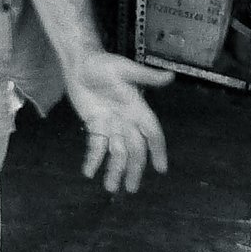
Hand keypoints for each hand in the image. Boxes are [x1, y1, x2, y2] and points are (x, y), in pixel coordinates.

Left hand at [66, 52, 171, 192]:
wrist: (80, 62)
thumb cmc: (104, 63)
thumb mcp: (124, 69)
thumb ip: (146, 76)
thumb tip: (170, 76)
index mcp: (138, 109)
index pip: (152, 133)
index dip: (158, 150)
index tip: (161, 169)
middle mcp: (127, 120)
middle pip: (134, 149)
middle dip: (134, 168)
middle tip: (131, 189)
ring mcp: (111, 124)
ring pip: (116, 152)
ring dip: (114, 169)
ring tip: (110, 188)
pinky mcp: (95, 124)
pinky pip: (95, 146)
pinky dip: (93, 159)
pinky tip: (88, 172)